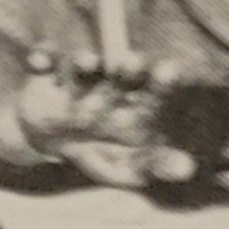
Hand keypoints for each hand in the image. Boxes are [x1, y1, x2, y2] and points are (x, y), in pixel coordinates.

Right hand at [15, 45, 195, 188]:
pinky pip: (40, 66)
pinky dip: (40, 61)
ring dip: (84, 65)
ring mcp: (74, 83)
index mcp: (131, 105)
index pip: (150, 94)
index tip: (170, 69)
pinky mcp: (43, 80)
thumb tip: (188, 168)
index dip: (160, 84)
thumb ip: (157, 165)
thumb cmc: (99, 150)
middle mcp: (106, 88)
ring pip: (81, 71)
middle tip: (134, 61)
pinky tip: (41, 61)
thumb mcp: (128, 166)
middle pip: (119, 78)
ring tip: (88, 62)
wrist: (50, 141)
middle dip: (125, 72)